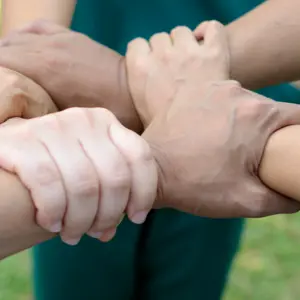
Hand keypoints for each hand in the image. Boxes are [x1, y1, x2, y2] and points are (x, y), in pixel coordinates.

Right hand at [0, 19, 141, 132]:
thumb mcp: (70, 119)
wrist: (136, 93)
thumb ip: (40, 110)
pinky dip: (22, 38)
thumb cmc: (106, 113)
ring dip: (7, 54)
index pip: (0, 66)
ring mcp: (59, 38)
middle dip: (0, 69)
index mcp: (43, 70)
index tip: (1, 96)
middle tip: (5, 87)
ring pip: (16, 39)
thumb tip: (20, 112)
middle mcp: (46, 48)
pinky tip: (22, 48)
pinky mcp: (70, 35)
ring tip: (8, 73)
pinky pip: (36, 28)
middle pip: (4, 52)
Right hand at [0, 108, 156, 244]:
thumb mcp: (91, 168)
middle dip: (110, 214)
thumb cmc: (59, 166)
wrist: (13, 153)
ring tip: (72, 234)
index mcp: (106, 122)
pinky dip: (53, 212)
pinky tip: (50, 223)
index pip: (140, 157)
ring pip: (84, 186)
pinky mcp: (22, 142)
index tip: (136, 218)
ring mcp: (53, 126)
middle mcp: (84, 119)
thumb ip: (108, 192)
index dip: (144, 192)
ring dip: (80, 221)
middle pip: (115, 177)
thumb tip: (109, 231)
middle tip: (97, 232)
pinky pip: (49, 186)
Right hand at [126, 21, 228, 126]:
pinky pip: (212, 29)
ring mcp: (189, 51)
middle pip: (159, 38)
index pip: (136, 45)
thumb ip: (133, 105)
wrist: (200, 133)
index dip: (142, 54)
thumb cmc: (166, 133)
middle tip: (171, 69)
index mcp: (140, 67)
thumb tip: (123, 120)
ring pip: (182, 32)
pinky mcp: (215, 52)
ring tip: (189, 61)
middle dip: (164, 50)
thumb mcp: (140, 121)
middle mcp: (163, 53)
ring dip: (184, 43)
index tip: (149, 67)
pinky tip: (207, 45)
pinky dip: (210, 33)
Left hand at [131, 21, 299, 216]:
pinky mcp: (193, 88)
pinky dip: (222, 111)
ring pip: (244, 102)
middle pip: (270, 110)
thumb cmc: (195, 184)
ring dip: (243, 120)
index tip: (287, 151)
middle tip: (252, 154)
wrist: (149, 169)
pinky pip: (219, 96)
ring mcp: (213, 85)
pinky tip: (209, 130)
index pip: (299, 120)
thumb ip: (284, 197)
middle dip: (268, 132)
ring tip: (226, 144)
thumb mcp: (246, 200)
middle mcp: (239, 92)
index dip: (297, 138)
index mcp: (259, 116)